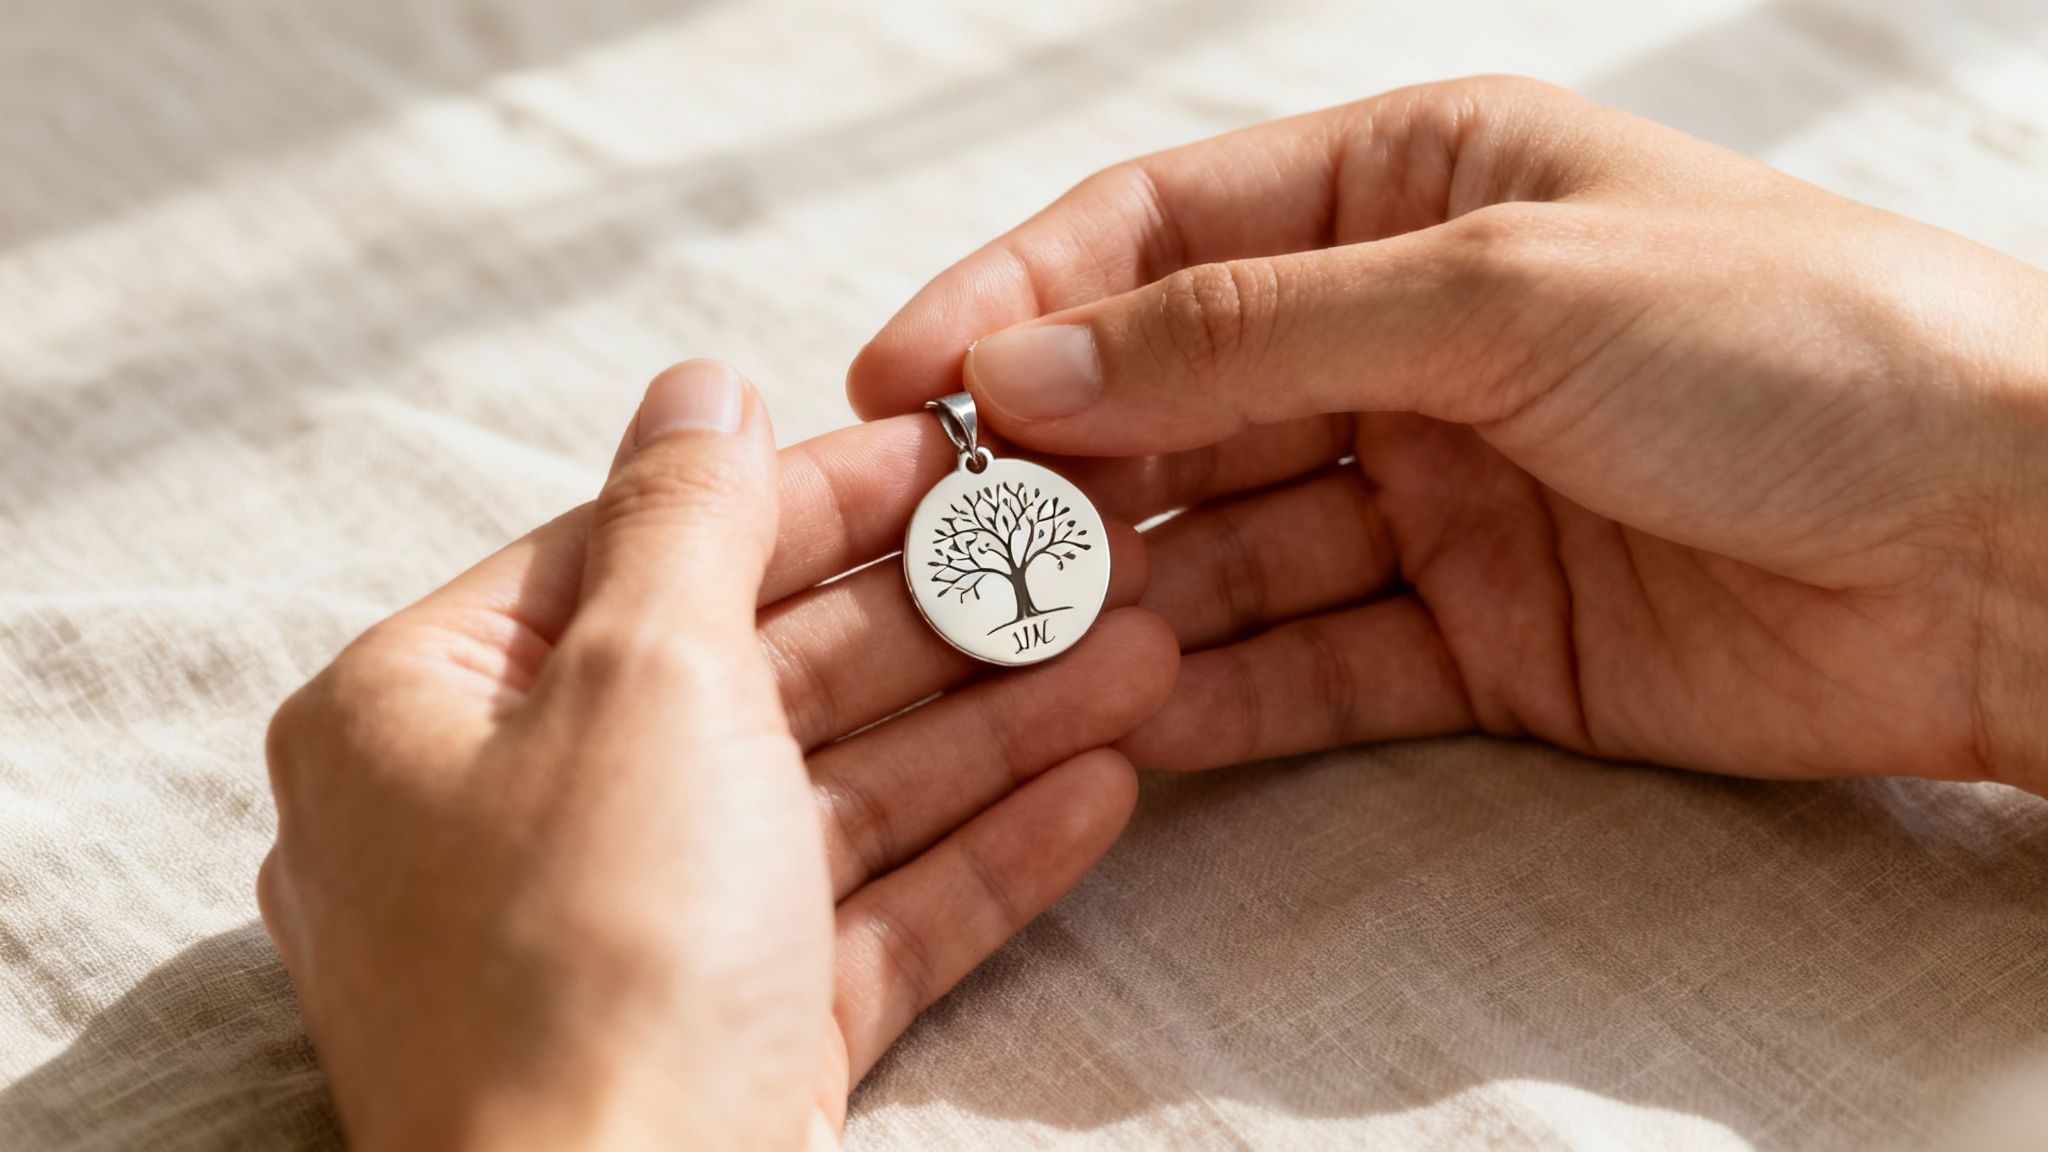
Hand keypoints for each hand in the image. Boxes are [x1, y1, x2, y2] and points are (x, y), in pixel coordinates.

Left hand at [260, 361, 1176, 1149]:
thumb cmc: (590, 958)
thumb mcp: (638, 678)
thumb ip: (686, 517)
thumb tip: (699, 381)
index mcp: (425, 718)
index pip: (641, 552)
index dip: (811, 493)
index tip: (953, 445)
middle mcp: (515, 824)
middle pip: (760, 676)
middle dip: (938, 622)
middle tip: (1083, 555)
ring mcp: (635, 940)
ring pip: (836, 797)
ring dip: (992, 728)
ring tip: (1142, 658)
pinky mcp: (735, 1035)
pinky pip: (865, 915)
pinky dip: (978, 854)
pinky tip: (1104, 790)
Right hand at [848, 77, 2047, 792]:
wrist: (2011, 543)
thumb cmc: (1796, 343)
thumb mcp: (1502, 289)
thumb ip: (1252, 334)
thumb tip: (1035, 363)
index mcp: (1414, 191)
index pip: (1161, 234)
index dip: (1019, 302)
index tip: (902, 384)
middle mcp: (1407, 336)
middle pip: (1175, 400)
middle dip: (1060, 468)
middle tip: (942, 542)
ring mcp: (1435, 490)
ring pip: (1228, 540)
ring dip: (1127, 592)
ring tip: (1018, 646)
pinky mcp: (1473, 635)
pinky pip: (1310, 660)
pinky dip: (1223, 689)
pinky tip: (1138, 716)